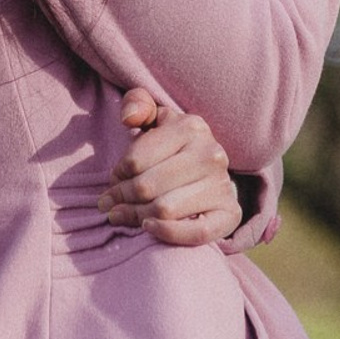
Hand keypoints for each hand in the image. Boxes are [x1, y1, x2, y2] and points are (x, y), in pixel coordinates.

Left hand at [99, 87, 242, 245]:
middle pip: (147, 186)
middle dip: (121, 197)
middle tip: (109, 204)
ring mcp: (223, 184)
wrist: (208, 173)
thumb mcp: (155, 118)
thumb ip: (137, 105)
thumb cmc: (171, 146)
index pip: (136, 159)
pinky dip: (168, 233)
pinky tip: (148, 227)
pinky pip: (196, 232)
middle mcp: (211, 154)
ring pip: (165, 209)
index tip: (113, 179)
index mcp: (191, 126)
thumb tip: (129, 118)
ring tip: (121, 215)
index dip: (117, 173)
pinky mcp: (230, 214)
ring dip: (135, 216)